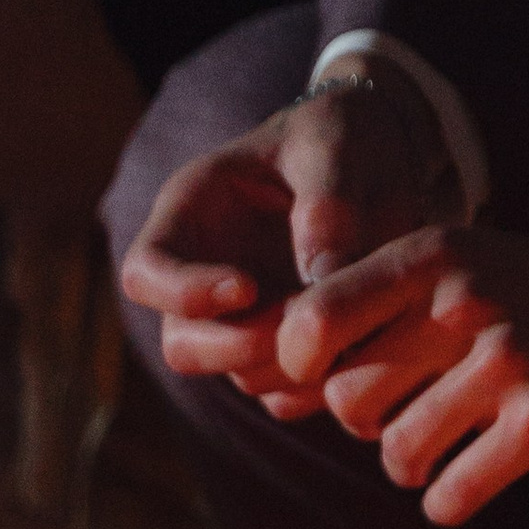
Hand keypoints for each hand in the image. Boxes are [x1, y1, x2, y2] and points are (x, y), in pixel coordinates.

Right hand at [118, 70, 456, 402]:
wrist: (382, 158)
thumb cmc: (342, 135)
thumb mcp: (336, 143)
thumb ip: (327, 202)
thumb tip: (318, 277)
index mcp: (191, 213)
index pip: (146, 271)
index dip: (184, 293)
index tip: (248, 287)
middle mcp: (202, 276)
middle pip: (183, 343)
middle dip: (238, 346)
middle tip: (302, 325)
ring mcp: (239, 320)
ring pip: (236, 374)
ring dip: (287, 366)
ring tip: (345, 329)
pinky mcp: (280, 348)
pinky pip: (282, 393)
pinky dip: (316, 385)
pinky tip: (359, 350)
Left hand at [259, 223, 528, 522]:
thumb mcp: (466, 266)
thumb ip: (381, 303)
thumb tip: (278, 375)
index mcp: (435, 256)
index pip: (311, 324)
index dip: (301, 371)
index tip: (326, 382)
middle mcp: (464, 302)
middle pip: (347, 402)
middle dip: (366, 425)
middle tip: (409, 414)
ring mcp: (505, 364)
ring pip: (396, 457)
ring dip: (413, 466)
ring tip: (447, 445)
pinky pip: (448, 497)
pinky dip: (452, 500)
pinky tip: (477, 477)